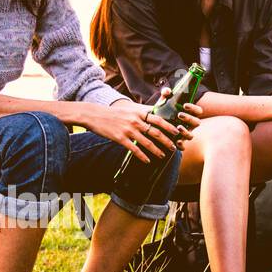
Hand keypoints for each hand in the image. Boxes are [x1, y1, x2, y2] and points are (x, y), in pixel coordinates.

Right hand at [80, 88, 200, 162]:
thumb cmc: (114, 113)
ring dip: (157, 151)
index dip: (170, 126)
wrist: (94, 115)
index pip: (158, 119)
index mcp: (139, 112)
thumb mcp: (129, 109)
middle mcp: (135, 120)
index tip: (178, 133)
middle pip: (156, 132)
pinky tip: (147, 161)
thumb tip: (155, 116)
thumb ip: (142, 113)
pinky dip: (142, 156)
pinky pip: (134, 149)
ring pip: (147, 142)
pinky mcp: (120, 138)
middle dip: (167, 141)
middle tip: (174, 147)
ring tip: (163, 156)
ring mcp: (128, 130)